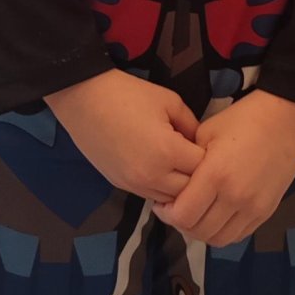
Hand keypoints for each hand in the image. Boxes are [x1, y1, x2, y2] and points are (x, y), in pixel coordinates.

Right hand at [46, 70, 203, 203]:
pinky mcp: (121, 186)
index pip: (204, 169)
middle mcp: (152, 176)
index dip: (210, 157)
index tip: (210, 146)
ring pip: (171, 200)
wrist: (84, 99)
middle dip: (198, 177)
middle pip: (190, 191)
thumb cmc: (129, 94)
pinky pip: (151, 196)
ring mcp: (135, 184)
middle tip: (197, 157)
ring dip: (180, 187)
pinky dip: (162, 188)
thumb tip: (202, 143)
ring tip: (180, 165)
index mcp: (167, 152)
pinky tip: (162, 170)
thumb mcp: (169, 101)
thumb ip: (192, 125)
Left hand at [152, 91, 294, 247]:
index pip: (183, 214)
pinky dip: (222, 231)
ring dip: (201, 231)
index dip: (166, 213)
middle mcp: (235, 197)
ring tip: (196, 214)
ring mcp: (253, 208)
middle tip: (175, 209)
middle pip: (198, 230)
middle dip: (180, 223)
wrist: (286, 118)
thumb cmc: (243, 119)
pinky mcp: (266, 211)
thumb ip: (187, 161)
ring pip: (218, 239)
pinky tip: (216, 216)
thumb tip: (172, 180)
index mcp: (216, 175)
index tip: (162, 203)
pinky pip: (238, 235)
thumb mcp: (206, 132)